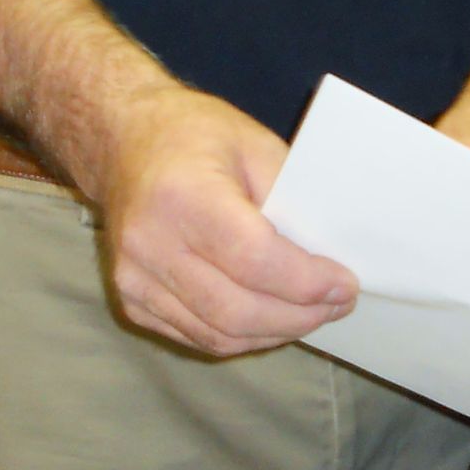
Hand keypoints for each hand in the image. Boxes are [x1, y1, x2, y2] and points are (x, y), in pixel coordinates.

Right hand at [95, 83, 359, 354]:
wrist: (124, 140)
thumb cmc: (194, 134)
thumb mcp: (255, 144)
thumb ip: (290, 201)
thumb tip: (328, 255)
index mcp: (183, 196)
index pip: (253, 260)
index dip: (305, 282)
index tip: (345, 285)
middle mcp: (150, 244)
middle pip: (235, 309)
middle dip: (298, 317)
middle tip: (338, 306)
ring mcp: (133, 278)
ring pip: (217, 334)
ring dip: (274, 333)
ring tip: (312, 314)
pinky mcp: (130, 299)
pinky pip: (196, 336)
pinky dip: (242, 335)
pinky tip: (271, 319)